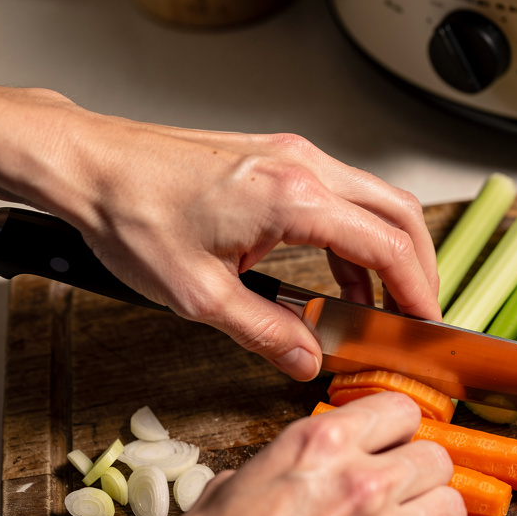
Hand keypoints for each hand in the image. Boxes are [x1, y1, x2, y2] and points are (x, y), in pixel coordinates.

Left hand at [0, 74, 441, 379]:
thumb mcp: (200, 295)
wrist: (90, 166)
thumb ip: (265, 331)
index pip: (386, 245)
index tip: (426, 322)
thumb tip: (307, 358)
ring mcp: (292, 157)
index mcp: (293, 198)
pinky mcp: (278, 160)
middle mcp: (303, 167)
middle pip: (398, 214)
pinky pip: (340, 199)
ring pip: (373, 202)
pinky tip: (340, 278)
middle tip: (419, 314)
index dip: (416, 289)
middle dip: (419, 267)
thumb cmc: (132, 215)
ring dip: (387, 252)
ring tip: (382, 304)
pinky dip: (353, 240)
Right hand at [0, 394, 466, 515]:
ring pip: (452, 507)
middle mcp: (365, 483)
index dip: (396, 428)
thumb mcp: (229, 488)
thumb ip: (278, 471)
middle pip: (437, 458)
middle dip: (421, 472)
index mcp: (322, 445)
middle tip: (401, 490)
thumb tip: (288, 477)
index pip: (399, 409)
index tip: (391, 443)